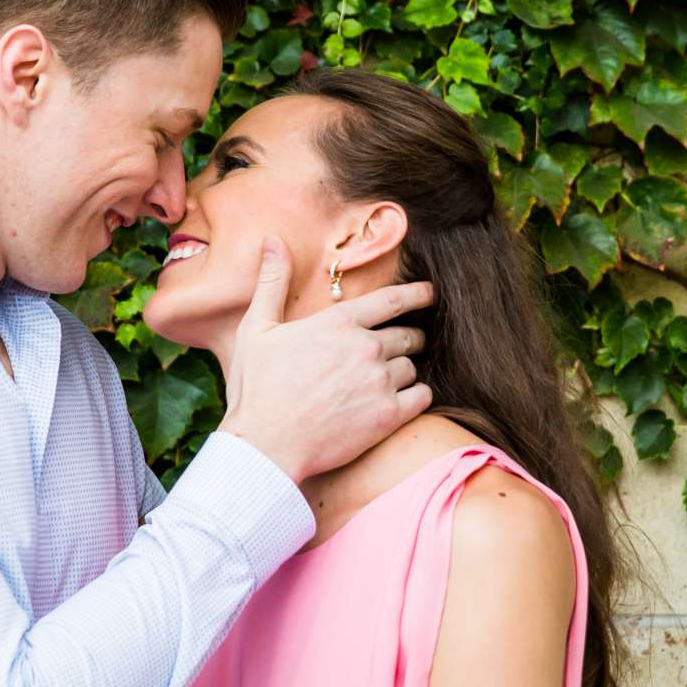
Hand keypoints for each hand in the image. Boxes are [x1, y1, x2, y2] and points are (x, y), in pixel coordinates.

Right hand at [218, 236, 434, 481]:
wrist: (265, 446)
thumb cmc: (257, 388)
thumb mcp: (257, 329)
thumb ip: (272, 282)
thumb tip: (273, 240)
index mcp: (338, 323)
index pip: (392, 300)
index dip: (417, 294)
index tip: (430, 293)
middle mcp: (365, 348)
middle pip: (409, 335)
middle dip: (409, 338)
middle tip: (401, 347)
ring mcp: (380, 382)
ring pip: (412, 367)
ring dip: (405, 371)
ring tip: (385, 382)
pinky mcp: (388, 416)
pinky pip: (423, 396)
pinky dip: (416, 396)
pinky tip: (399, 401)